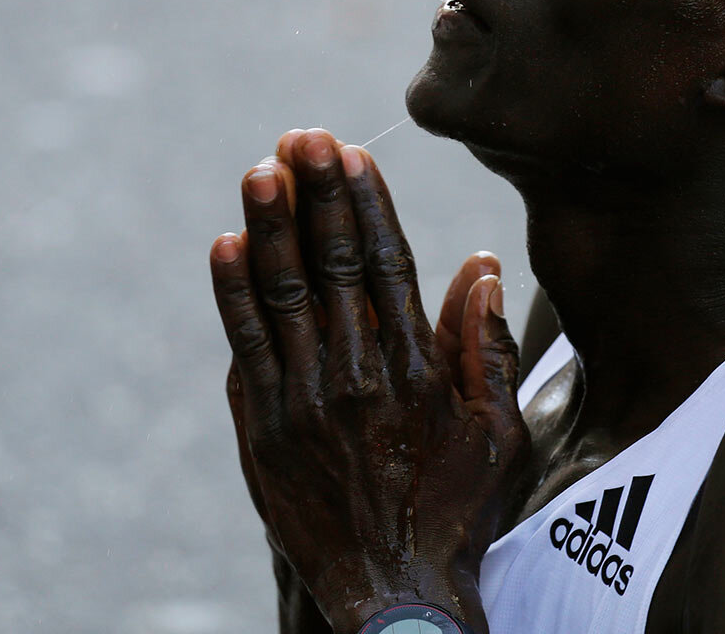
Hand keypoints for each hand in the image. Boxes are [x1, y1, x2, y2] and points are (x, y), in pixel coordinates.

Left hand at [210, 129, 528, 633]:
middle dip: (314, 195)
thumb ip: (488, 348)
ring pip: (280, 297)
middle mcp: (355, 379)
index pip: (386, 265)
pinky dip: (233, 296)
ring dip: (268, 229)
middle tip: (299, 136)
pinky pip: (244, 348)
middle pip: (329, 267)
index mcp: (414, 372)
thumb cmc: (455, 514)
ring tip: (258, 170)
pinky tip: (226, 247)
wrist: (391, 600)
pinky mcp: (261, 431)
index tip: (351, 154)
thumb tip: (480, 265)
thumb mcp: (498, 435)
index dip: (366, 205)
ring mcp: (301, 405)